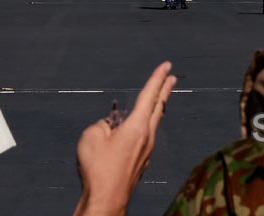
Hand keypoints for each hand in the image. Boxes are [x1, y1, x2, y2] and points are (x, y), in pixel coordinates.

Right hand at [73, 62, 176, 215]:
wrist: (106, 198)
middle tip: (172, 77)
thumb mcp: (91, 136)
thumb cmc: (98, 169)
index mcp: (137, 127)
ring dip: (154, 107)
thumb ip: (101, 124)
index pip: (149, 95)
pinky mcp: (141, 161)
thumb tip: (110, 127)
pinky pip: (142, 137)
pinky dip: (140, 126)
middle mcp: (146, 137)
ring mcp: (146, 150)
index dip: (157, 78)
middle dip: (165, 89)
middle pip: (158, 107)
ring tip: (156, 97)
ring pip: (152, 122)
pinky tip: (131, 130)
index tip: (167, 66)